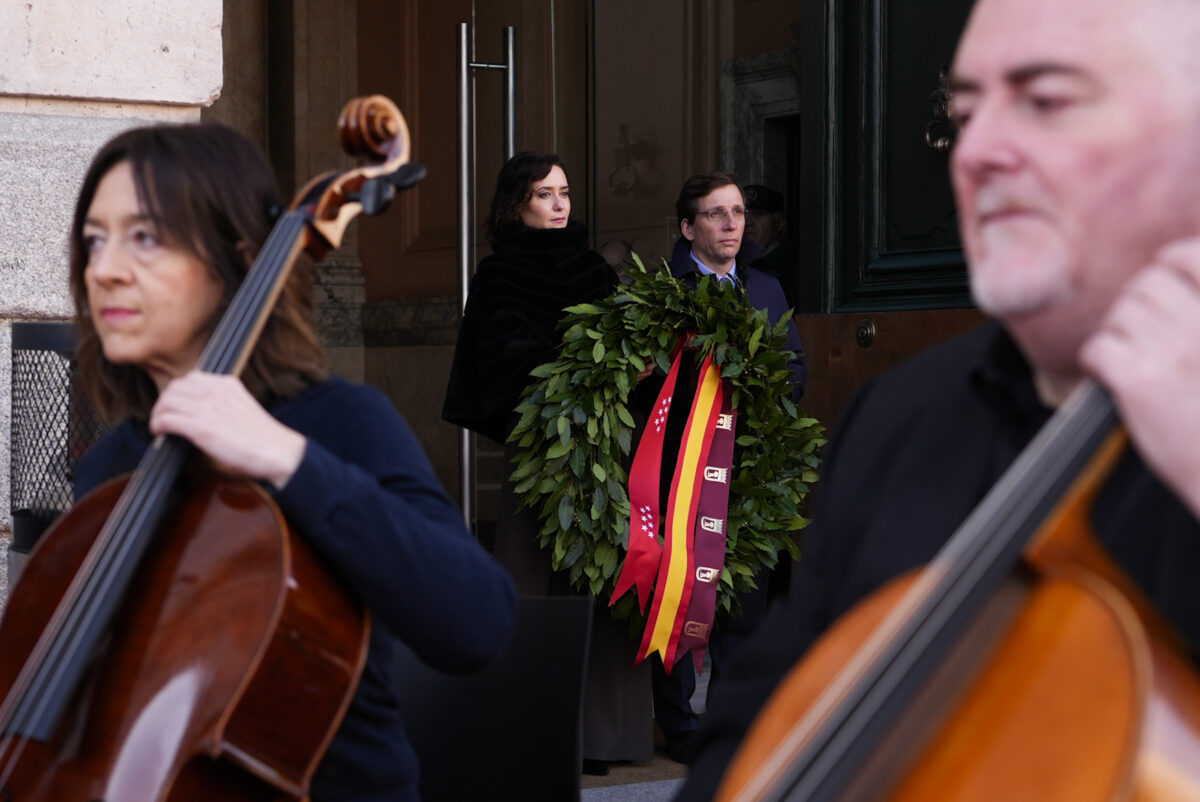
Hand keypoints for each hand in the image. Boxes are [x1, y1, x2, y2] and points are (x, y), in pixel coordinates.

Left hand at [149, 371, 306, 489]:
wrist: (277, 451)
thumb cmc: (263, 437)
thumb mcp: (242, 407)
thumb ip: (222, 402)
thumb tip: (200, 411)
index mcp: (227, 384)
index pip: (191, 378)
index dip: (178, 392)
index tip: (176, 405)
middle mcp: (216, 391)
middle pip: (174, 387)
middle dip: (164, 402)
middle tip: (164, 416)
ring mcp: (208, 408)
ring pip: (166, 401)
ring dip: (158, 414)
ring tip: (160, 426)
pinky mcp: (201, 427)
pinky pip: (166, 419)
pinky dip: (158, 426)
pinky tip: (161, 434)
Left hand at [1080, 237, 1199, 518]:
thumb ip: (1198, 317)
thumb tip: (1173, 273)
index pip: (1190, 255)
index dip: (1171, 260)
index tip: (1165, 271)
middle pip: (1147, 283)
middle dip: (1138, 303)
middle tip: (1142, 330)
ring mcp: (1173, 350)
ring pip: (1120, 313)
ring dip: (1118, 332)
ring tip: (1131, 356)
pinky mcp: (1140, 380)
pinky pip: (1099, 347)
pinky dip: (1097, 359)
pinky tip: (1110, 374)